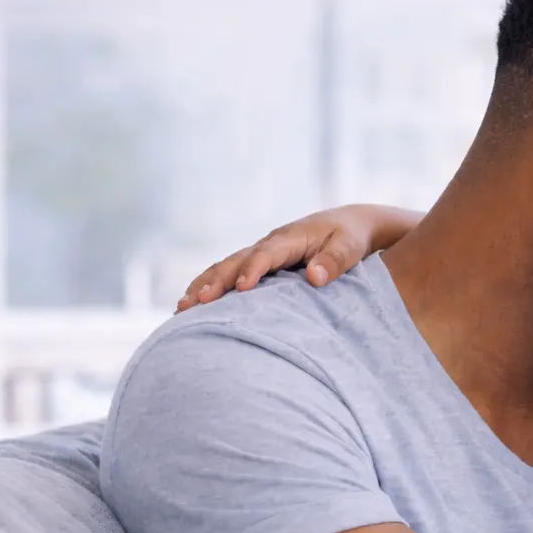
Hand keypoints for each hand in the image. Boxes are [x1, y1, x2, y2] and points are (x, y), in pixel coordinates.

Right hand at [176, 204, 423, 311]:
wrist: (349, 224)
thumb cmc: (351, 237)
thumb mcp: (349, 246)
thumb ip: (335, 260)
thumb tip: (316, 277)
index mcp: (290, 238)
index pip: (267, 255)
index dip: (253, 270)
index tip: (242, 289)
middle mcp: (270, 244)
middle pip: (236, 261)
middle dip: (216, 281)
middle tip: (197, 302)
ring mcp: (261, 253)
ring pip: (226, 268)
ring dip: (204, 285)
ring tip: (182, 308)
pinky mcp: (259, 264)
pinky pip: (229, 274)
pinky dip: (210, 287)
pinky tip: (191, 306)